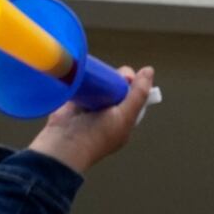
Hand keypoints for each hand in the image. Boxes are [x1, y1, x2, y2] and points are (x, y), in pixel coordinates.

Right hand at [28, 63, 155, 175]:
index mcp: (122, 123)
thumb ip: (138, 95)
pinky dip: (86, 78)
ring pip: (101, 86)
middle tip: (114, 75)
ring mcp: (90, 108)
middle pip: (117, 90)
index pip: (133, 100)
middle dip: (118, 78)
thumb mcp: (125, 116)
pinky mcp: (74, 102)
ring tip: (101, 72)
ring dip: (102, 76)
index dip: (134, 86)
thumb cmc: (97, 135)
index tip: (129, 78)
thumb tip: (149, 71)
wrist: (63, 143)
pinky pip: (83, 86)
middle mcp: (108, 115)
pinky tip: (88, 70)